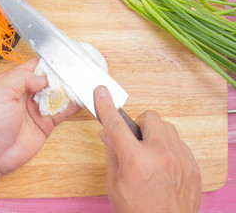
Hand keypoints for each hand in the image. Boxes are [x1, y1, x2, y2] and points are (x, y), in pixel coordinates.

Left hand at [0, 58, 77, 178]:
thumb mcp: (0, 92)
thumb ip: (21, 78)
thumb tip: (43, 78)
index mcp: (10, 83)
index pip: (32, 67)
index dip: (46, 63)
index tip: (61, 59)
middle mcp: (24, 94)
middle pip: (47, 80)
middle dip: (60, 76)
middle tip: (75, 71)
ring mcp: (35, 109)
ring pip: (55, 95)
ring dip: (67, 90)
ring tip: (80, 83)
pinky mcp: (44, 124)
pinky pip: (60, 112)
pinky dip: (70, 106)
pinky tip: (79, 100)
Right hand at [94, 86, 200, 212]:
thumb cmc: (137, 212)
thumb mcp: (115, 185)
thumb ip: (112, 154)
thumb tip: (106, 133)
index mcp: (136, 161)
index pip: (116, 125)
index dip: (106, 106)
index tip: (101, 93)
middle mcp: (161, 156)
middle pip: (150, 118)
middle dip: (139, 125)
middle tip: (135, 141)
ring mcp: (181, 160)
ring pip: (167, 128)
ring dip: (155, 136)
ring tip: (151, 154)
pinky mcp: (193, 166)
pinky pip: (180, 143)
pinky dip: (169, 148)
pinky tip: (164, 165)